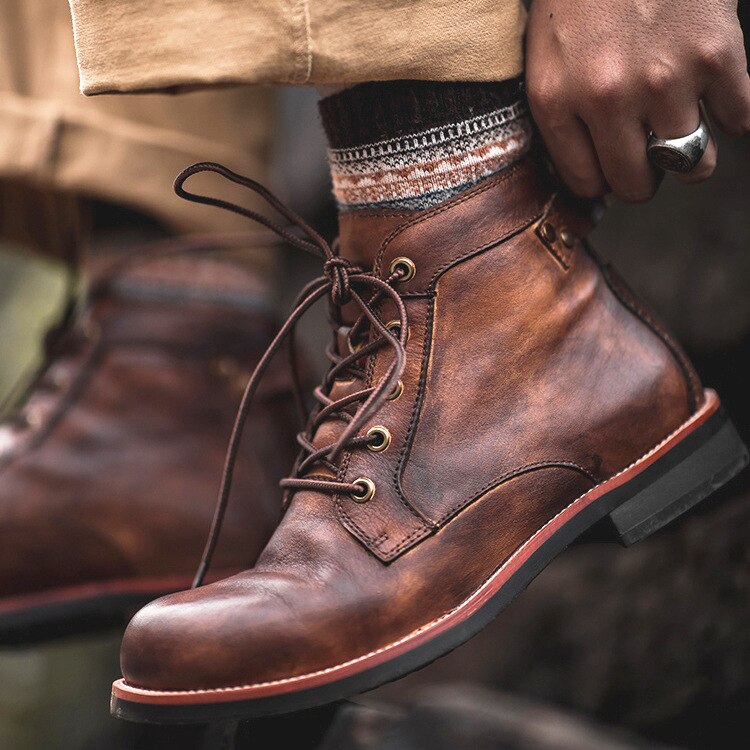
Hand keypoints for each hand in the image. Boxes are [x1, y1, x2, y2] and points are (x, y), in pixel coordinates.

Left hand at [525, 0, 749, 201]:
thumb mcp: (544, 54)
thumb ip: (560, 113)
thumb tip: (589, 171)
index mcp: (556, 101)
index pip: (586, 182)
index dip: (603, 179)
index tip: (612, 166)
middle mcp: (607, 99)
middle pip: (638, 183)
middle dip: (644, 177)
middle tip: (648, 157)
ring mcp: (665, 79)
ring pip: (692, 163)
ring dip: (692, 156)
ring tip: (684, 131)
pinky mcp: (717, 53)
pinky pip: (738, 119)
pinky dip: (733, 115)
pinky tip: (717, 97)